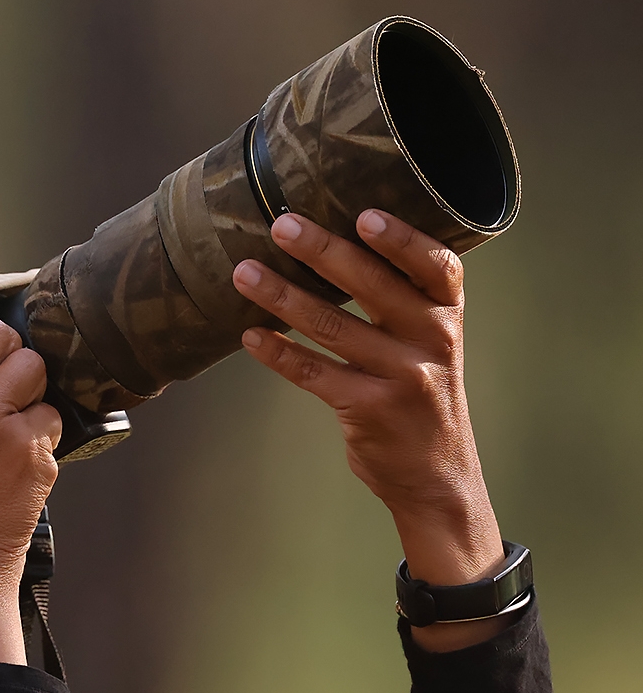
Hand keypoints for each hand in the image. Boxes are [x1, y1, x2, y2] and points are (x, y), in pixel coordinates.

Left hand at [232, 210, 505, 650]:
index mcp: (448, 318)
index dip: (402, 240)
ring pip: (332, 327)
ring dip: (282, 296)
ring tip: (243, 273)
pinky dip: (278, 353)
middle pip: (374, 286)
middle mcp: (431, 343)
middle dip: (323, 252)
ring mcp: (402, 378)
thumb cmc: (423, 396)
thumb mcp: (432, 346)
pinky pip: (314, 373)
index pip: (435, 268)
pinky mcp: (369, 410)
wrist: (438, 478)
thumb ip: (404, 303)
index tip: (364, 214)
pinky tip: (250, 335)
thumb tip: (333, 245)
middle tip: (280, 225)